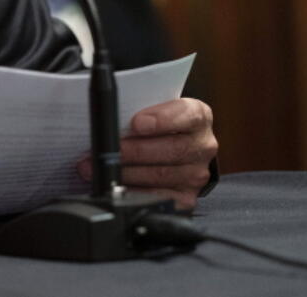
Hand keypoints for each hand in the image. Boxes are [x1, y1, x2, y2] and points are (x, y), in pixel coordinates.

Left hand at [77, 97, 216, 211]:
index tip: (137, 123)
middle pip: (172, 149)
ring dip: (128, 173)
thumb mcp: (155, 109)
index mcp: (198, 116)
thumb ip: (140, 109)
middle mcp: (202, 146)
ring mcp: (196, 174)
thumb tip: (109, 118)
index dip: (162, 119)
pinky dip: (135, 192)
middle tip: (110, 150)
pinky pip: (160, 198)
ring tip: (104, 168)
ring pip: (162, 175)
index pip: (188, 115)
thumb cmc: (158, 125)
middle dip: (135, 150)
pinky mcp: (187, 197)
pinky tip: (119, 186)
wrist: (175, 147)